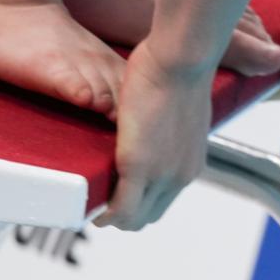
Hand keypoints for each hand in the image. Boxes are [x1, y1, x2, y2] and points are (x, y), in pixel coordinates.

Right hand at [99, 50, 211, 229]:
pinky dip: (103, 212)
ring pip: (133, 219)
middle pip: (146, 216)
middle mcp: (181, 174)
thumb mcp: (177, 115)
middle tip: (97, 197)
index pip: (160, 203)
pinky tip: (89, 201)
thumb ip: (168, 134)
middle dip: (120, 213)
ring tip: (91, 197)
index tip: (114, 195)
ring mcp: (162, 173)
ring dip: (110, 214)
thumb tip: (152, 133)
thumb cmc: (178, 75)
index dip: (135, 204)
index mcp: (190, 163)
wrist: (181, 60)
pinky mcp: (140, 165)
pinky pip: (120, 209)